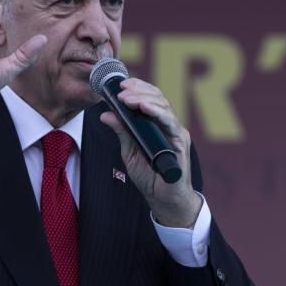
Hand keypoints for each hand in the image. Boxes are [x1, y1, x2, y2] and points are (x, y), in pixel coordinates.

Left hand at [99, 78, 202, 227]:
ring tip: (127, 97)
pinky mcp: (180, 142)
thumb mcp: (129, 152)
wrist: (164, 200)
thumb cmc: (149, 176)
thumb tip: (105, 115)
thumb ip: (121, 132)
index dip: (137, 88)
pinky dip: (156, 111)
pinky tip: (144, 106)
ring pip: (163, 105)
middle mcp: (168, 125)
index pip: (149, 99)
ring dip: (144, 97)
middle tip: (121, 89)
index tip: (120, 85)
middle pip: (157, 98)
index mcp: (157, 125)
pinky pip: (169, 121)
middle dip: (138, 90)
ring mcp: (175, 132)